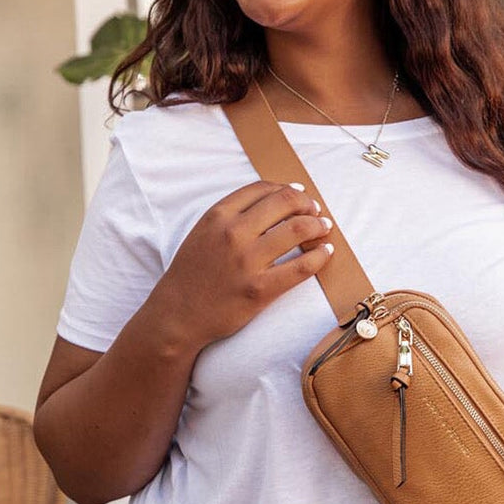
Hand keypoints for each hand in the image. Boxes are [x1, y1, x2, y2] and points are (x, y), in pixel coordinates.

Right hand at [157, 180, 332, 347]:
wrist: (178, 315)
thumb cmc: (192, 274)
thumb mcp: (203, 232)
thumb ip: (230, 215)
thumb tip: (272, 198)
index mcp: (217, 216)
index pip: (262, 188)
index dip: (287, 188)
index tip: (300, 195)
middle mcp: (233, 234)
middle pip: (284, 202)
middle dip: (307, 203)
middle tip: (316, 211)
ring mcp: (247, 262)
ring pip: (298, 230)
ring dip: (318, 225)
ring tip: (324, 228)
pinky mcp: (260, 289)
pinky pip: (301, 267)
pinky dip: (320, 256)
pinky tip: (325, 253)